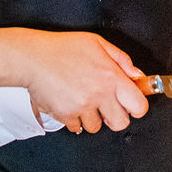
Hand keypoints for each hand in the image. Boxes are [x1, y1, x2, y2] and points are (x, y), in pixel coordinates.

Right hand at [21, 31, 147, 133]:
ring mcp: (82, 107)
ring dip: (92, 118)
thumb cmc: (62, 48)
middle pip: (121, 123)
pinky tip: (70, 103)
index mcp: (111, 76)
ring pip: (97, 127)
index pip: (139, 106)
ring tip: (83, 101)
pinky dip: (74, 119)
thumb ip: (121, 60)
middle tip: (106, 105)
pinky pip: (77, 128)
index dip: (136, 106)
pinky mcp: (66, 116)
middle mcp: (99, 94)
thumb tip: (137, 76)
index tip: (130, 103)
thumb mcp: (97, 43)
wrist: (32, 58)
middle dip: (115, 116)